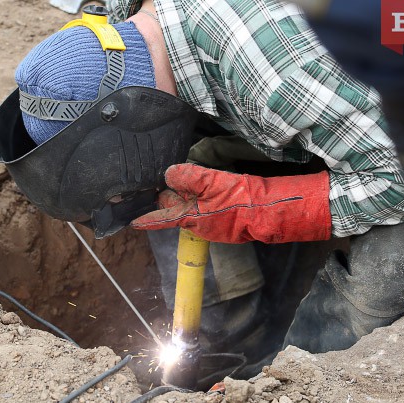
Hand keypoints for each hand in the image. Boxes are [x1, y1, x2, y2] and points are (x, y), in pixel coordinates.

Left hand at [131, 163, 331, 243]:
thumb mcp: (213, 181)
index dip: (146, 219)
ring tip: (190, 180)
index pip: (162, 219)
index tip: (132, 222)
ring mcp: (213, 227)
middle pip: (176, 211)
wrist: (270, 211)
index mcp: (191, 218)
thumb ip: (189, 177)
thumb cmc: (241, 198)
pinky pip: (206, 211)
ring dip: (188, 198)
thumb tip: (169, 174)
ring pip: (192, 210)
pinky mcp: (225, 224)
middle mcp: (199, 226)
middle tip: (168, 181)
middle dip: (170, 199)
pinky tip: (210, 188)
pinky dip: (203, 201)